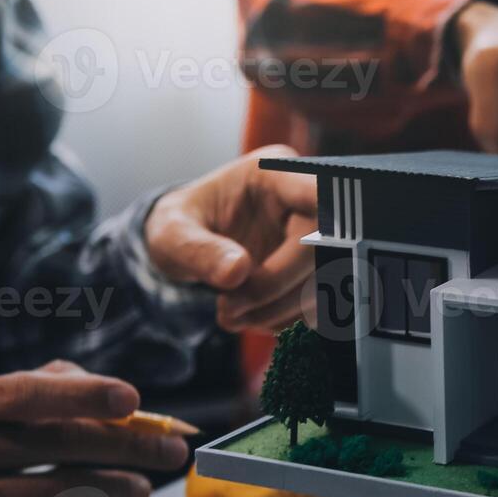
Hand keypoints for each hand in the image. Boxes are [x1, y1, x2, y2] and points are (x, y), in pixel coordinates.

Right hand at [0, 363, 187, 496]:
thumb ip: (22, 389)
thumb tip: (89, 380)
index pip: (25, 394)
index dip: (81, 395)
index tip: (131, 401)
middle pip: (56, 444)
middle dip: (125, 446)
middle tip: (169, 452)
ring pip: (53, 493)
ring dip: (110, 490)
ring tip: (141, 489)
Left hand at [144, 146, 317, 332]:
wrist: (188, 245)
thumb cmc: (179, 226)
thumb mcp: (171, 234)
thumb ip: (199, 250)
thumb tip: (238, 272)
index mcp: (274, 174)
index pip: (321, 195)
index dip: (319, 231)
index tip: (270, 269)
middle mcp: (305, 202)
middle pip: (324, 248)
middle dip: (275, 287)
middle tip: (228, 307)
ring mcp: (317, 238)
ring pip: (326, 283)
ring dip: (279, 312)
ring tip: (232, 316)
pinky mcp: (317, 271)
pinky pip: (321, 304)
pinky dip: (286, 321)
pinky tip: (252, 317)